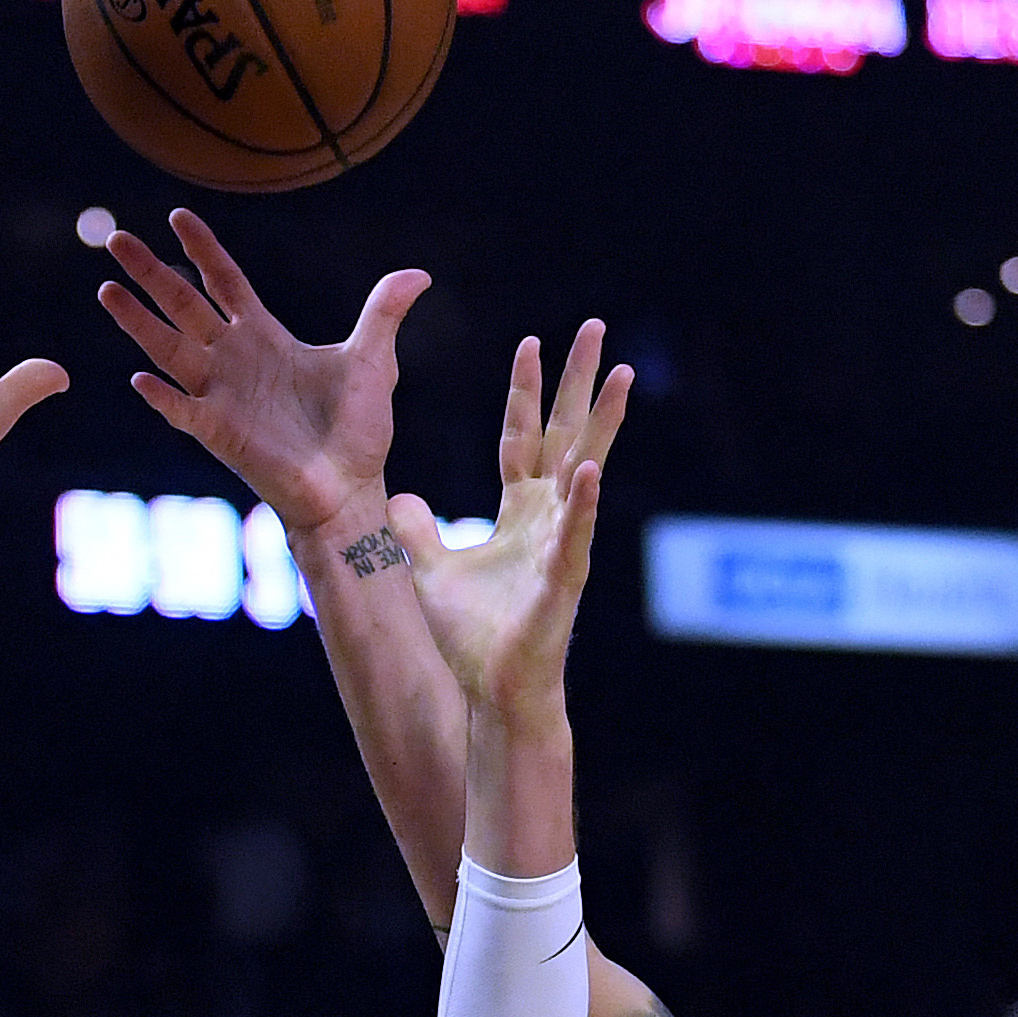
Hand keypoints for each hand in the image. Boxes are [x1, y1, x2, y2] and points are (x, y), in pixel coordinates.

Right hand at [99, 209, 425, 536]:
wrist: (350, 490)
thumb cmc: (358, 431)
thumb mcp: (372, 362)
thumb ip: (383, 314)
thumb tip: (418, 274)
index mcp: (265, 338)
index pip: (224, 282)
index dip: (202, 250)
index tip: (176, 216)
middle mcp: (234, 361)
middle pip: (182, 305)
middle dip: (149, 272)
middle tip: (115, 239)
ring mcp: (220, 396)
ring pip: (168, 349)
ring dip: (137, 321)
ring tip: (107, 288)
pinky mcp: (219, 434)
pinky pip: (182, 410)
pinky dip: (161, 396)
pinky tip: (139, 377)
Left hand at [392, 322, 628, 720]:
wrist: (495, 689)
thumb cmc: (474, 637)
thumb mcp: (429, 571)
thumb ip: (417, 531)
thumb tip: (397, 498)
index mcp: (518, 511)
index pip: (521, 437)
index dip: (525, 391)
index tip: (531, 341)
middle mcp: (546, 516)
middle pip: (564, 433)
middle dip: (578, 381)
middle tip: (595, 327)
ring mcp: (561, 542)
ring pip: (584, 469)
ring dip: (602, 421)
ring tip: (620, 374)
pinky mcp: (563, 576)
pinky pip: (574, 531)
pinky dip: (582, 500)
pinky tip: (591, 468)